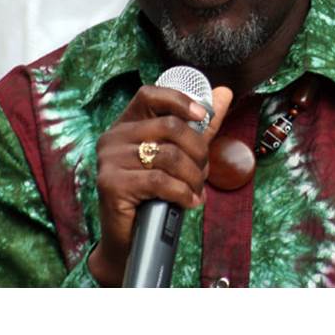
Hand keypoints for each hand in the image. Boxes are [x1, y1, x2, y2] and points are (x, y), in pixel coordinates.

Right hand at [88, 84, 232, 285]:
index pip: (149, 95)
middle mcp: (113, 138)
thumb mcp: (179, 157)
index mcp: (126, 125)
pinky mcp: (111, 184)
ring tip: (197, 191)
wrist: (131, 242)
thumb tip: (224, 93)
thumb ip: (200, 127)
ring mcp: (109, 160)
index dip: (179, 100)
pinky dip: (183, 193)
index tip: (202, 116)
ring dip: (193, 177)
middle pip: (170, 126)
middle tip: (204, 173)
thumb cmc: (155, 197)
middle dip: (198, 151)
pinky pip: (160, 181)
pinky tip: (189, 202)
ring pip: (169, 156)